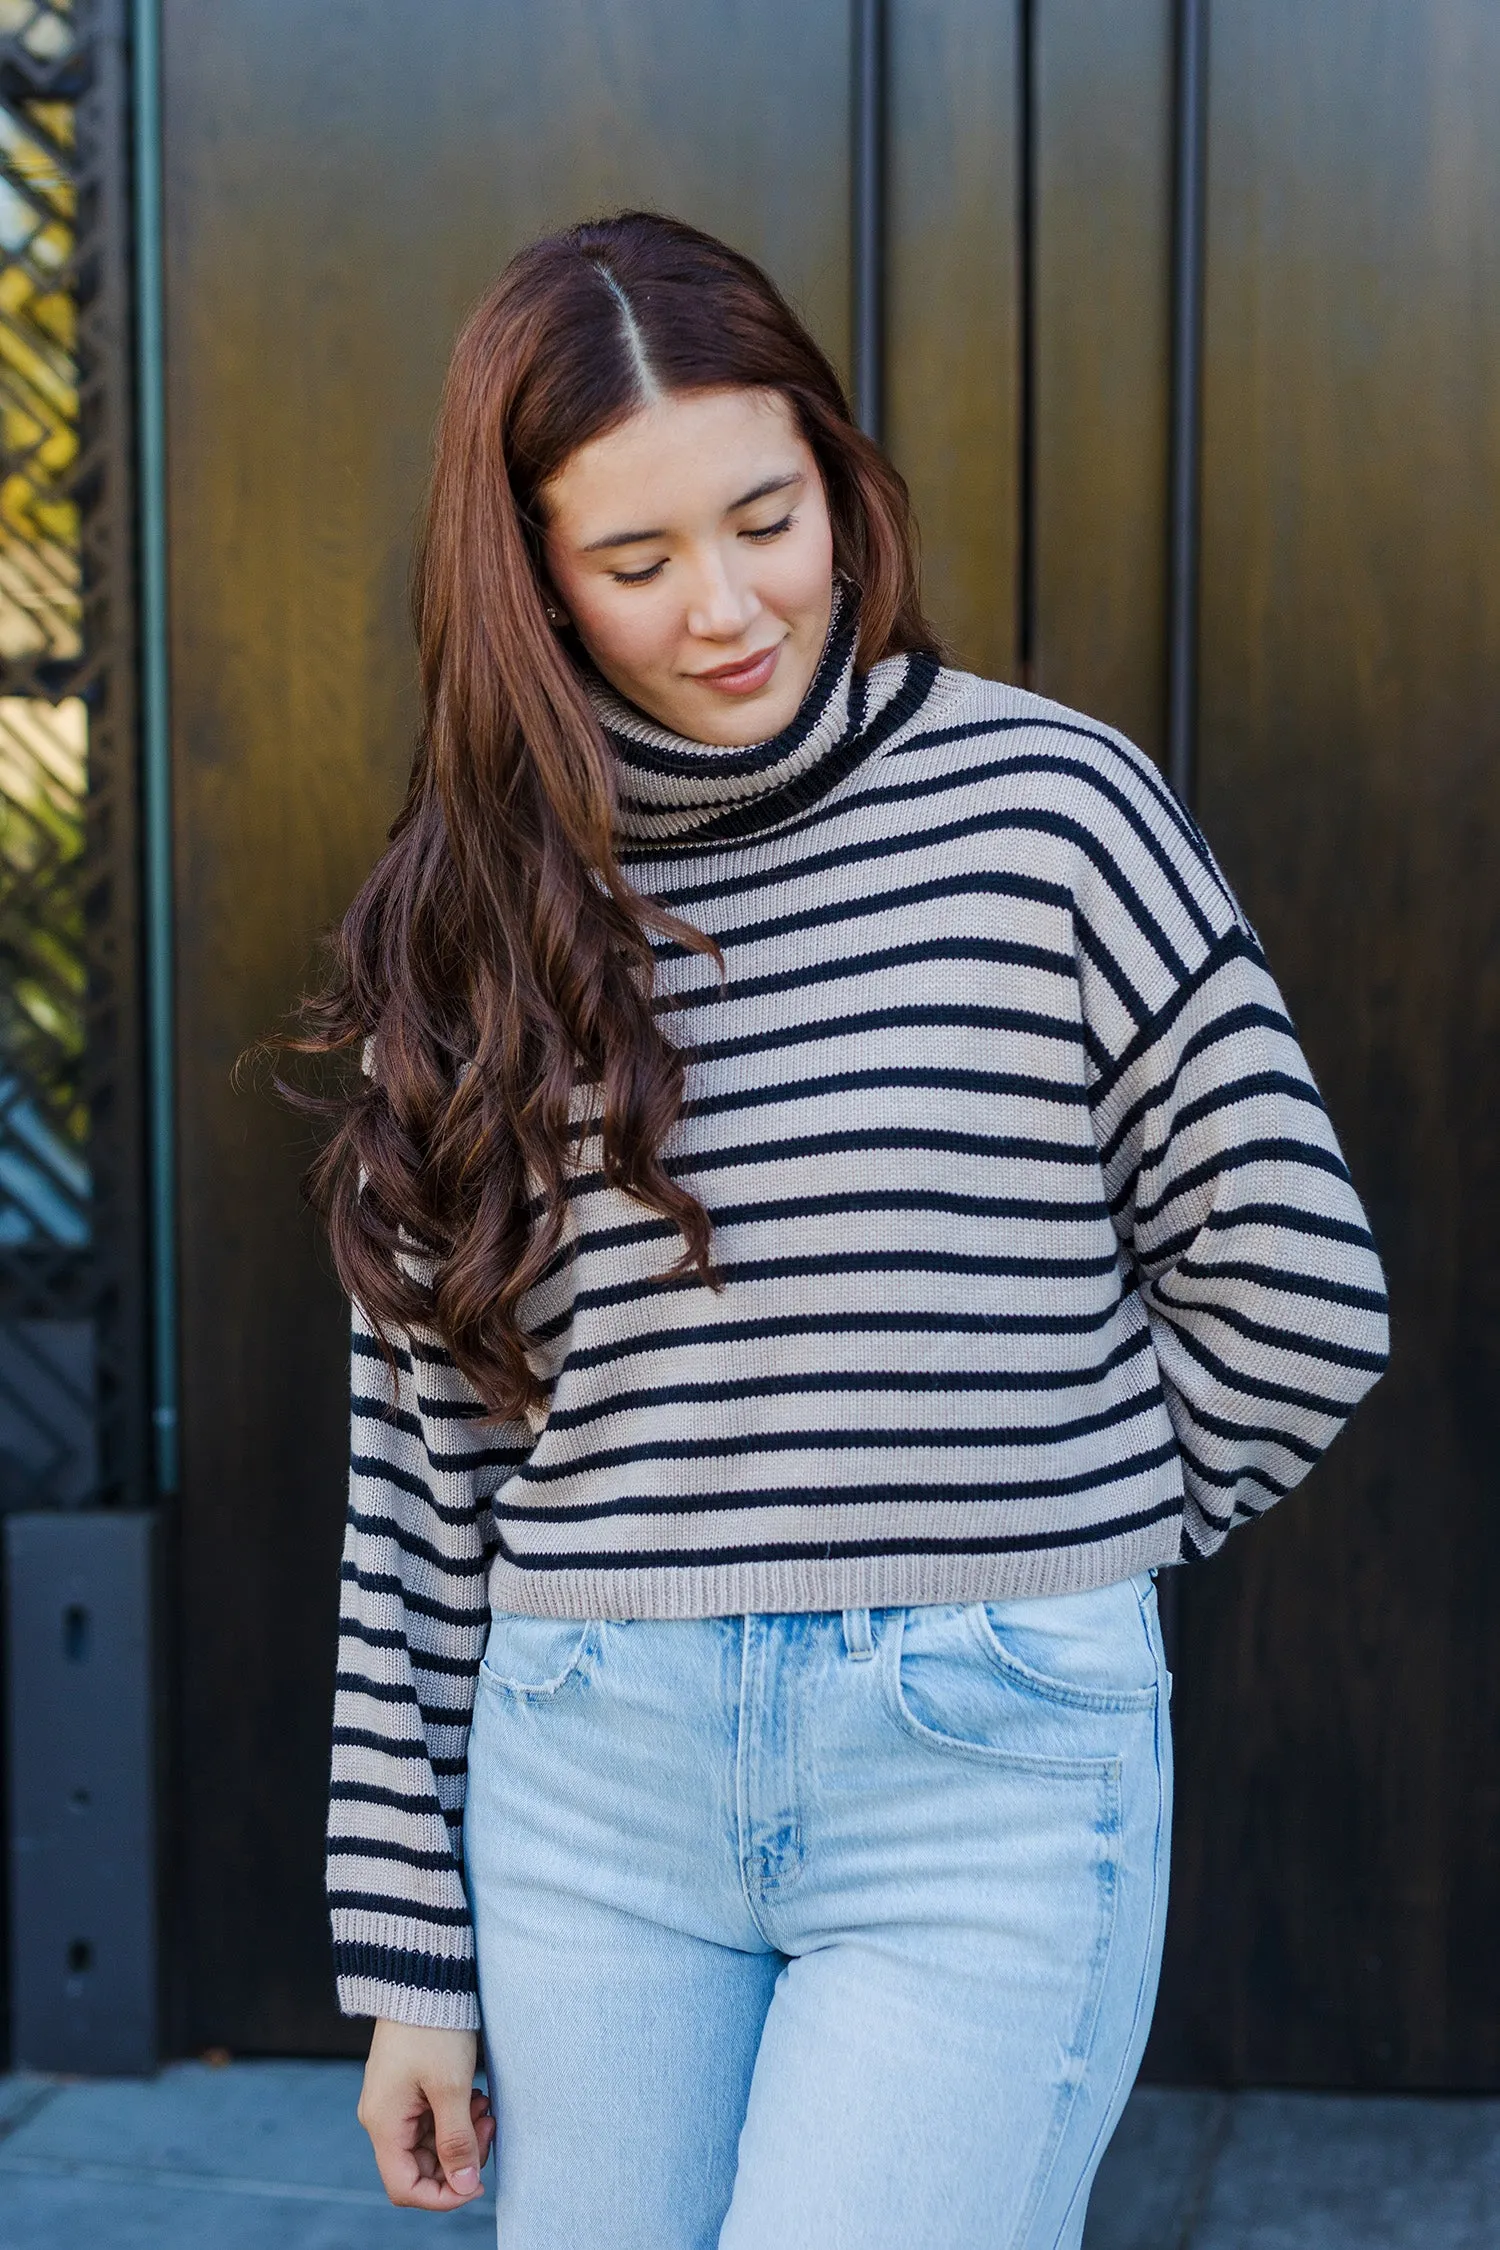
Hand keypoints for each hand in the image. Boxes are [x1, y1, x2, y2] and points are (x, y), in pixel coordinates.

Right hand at [357, 2019, 495, 2209]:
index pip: (405, 2186)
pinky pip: (431, 2119)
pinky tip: (474, 2095)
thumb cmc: (434, 2028)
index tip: (477, 2183)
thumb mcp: (452, 2088)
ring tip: (484, 2105)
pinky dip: (456, 2115)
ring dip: (461, 2133)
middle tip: (488, 2125)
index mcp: (384, 2123)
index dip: (442, 2196)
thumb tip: (465, 2187)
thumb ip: (458, 2141)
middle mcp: (382, 2118)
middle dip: (459, 2156)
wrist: (423, 1976)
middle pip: (419, 2166)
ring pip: (429, 2143)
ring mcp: (394, 2102)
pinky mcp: (407, 2087)